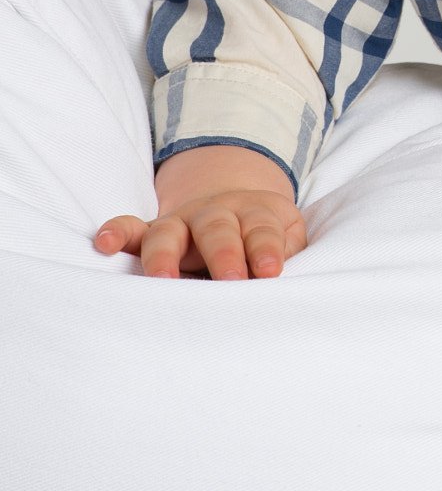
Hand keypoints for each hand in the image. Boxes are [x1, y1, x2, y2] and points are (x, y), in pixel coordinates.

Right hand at [94, 144, 305, 279]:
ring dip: (165, 254)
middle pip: (217, 228)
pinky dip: (116, 232)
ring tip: (162, 279)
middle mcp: (216, 213)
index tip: (271, 272)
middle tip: (231, 280)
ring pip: (169, 231)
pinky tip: (103, 244)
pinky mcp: (153, 231)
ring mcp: (181, 221)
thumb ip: (287, 255)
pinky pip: (130, 227)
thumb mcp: (288, 237)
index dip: (266, 249)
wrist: (238, 207)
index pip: (261, 229)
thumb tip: (280, 283)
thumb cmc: (265, 236)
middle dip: (223, 254)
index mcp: (255, 212)